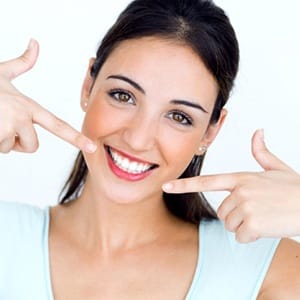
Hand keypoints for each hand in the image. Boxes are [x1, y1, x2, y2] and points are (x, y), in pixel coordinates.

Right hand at [0, 39, 96, 153]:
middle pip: (33, 146)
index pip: (57, 125)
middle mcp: (22, 118)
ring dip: (0, 140)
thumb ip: (22, 63)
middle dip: (18, 141)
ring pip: (10, 148)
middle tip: (3, 123)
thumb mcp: (2, 72)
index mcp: (28, 106)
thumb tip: (35, 42)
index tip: (92, 147)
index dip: (76, 137)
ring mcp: (7, 129)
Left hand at [163, 129, 299, 242]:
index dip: (185, 184)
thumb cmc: (295, 188)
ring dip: (244, 226)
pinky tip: (267, 227)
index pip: (207, 180)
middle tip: (257, 210)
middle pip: (222, 212)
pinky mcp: (253, 223)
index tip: (166, 186)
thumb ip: (261, 152)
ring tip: (263, 216)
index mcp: (241, 177)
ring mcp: (246, 206)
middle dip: (236, 215)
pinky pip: (241, 236)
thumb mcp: (277, 168)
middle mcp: (240, 190)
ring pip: (230, 225)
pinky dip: (252, 236)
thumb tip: (258, 132)